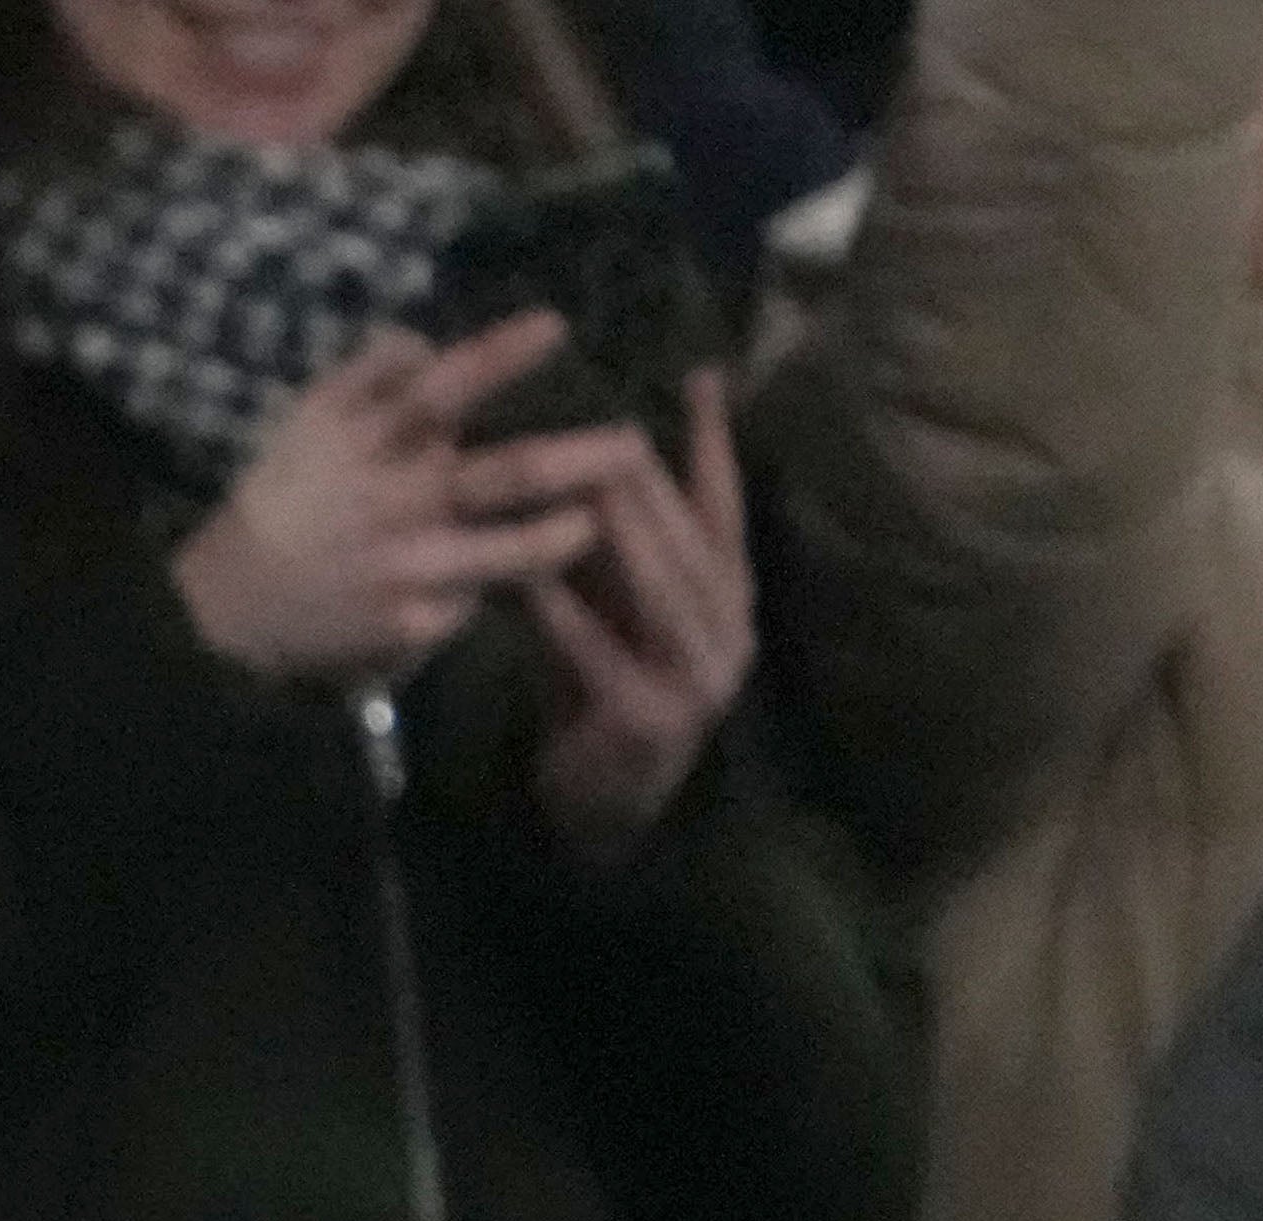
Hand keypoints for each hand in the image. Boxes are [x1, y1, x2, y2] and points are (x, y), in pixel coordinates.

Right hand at [164, 317, 604, 686]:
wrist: (229, 604)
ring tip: (597, 524)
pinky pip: (464, 607)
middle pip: (503, 475)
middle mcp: (395, 500)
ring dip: (559, 538)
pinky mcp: (405, 624)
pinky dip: (487, 595)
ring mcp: (404, 567)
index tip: (557, 325)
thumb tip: (426, 342)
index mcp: (370, 439)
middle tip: (634, 444)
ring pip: (501, 553)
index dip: (500, 355)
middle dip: (577, 458)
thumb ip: (368, 373)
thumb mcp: (308, 418)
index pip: (443, 385)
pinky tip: (516, 593)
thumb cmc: (282, 497)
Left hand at [509, 375, 753, 861]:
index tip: (702, 373)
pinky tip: (533, 579)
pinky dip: (569, 616)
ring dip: (620, 536)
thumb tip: (597, 451)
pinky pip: (606, 654)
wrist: (602, 805)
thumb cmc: (603, 689)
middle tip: (608, 427)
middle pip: (692, 537)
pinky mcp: (652, 719)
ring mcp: (699, 678)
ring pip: (663, 589)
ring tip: (582, 483)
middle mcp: (729, 629)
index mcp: (728, 594)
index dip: (715, 440)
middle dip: (650, 483)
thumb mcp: (621, 604)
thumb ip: (622, 543)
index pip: (726, 503)